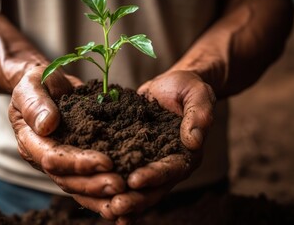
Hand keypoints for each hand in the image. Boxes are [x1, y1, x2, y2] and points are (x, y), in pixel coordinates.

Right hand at [8, 65, 124, 199]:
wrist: (48, 84)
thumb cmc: (37, 82)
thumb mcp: (31, 85)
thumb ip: (35, 103)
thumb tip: (47, 125)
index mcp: (30, 141)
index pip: (53, 159)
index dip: (78, 163)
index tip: (106, 161)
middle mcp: (44, 158)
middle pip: (67, 180)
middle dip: (94, 184)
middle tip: (122, 186)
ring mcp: (62, 162)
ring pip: (79, 186)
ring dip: (102, 193)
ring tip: (126, 195)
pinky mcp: (77, 161)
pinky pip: (90, 178)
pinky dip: (106, 189)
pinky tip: (126, 193)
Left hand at [106, 70, 215, 223]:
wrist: (169, 85)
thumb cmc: (186, 87)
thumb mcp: (197, 94)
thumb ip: (199, 115)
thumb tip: (194, 141)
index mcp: (186, 153)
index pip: (171, 169)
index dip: (154, 176)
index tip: (135, 181)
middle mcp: (168, 164)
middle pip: (153, 188)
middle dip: (135, 199)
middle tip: (115, 206)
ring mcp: (150, 162)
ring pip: (137, 188)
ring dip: (122, 198)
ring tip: (104, 209)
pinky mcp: (133, 156)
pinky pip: (122, 172)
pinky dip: (111, 184)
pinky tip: (94, 193)